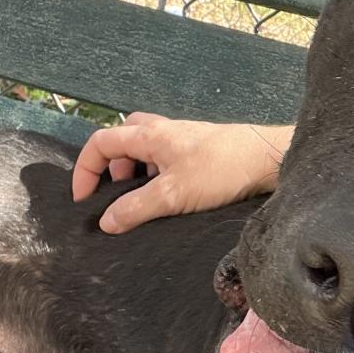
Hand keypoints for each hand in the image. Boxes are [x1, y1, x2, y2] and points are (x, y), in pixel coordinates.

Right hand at [71, 113, 293, 233]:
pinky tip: (176, 195)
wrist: (269, 159)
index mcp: (150, 135)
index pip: (101, 142)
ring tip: (148, 199)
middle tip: (120, 194)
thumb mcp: (172, 195)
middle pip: (123, 139)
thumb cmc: (222, 170)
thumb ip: (136, 208)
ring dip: (138, 171)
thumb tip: (106, 222)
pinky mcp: (204, 149)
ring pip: (147, 148)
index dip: (85, 169)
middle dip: (112, 166)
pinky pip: (169, 157)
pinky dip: (161, 173)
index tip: (84, 199)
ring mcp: (186, 138)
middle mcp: (165, 130)